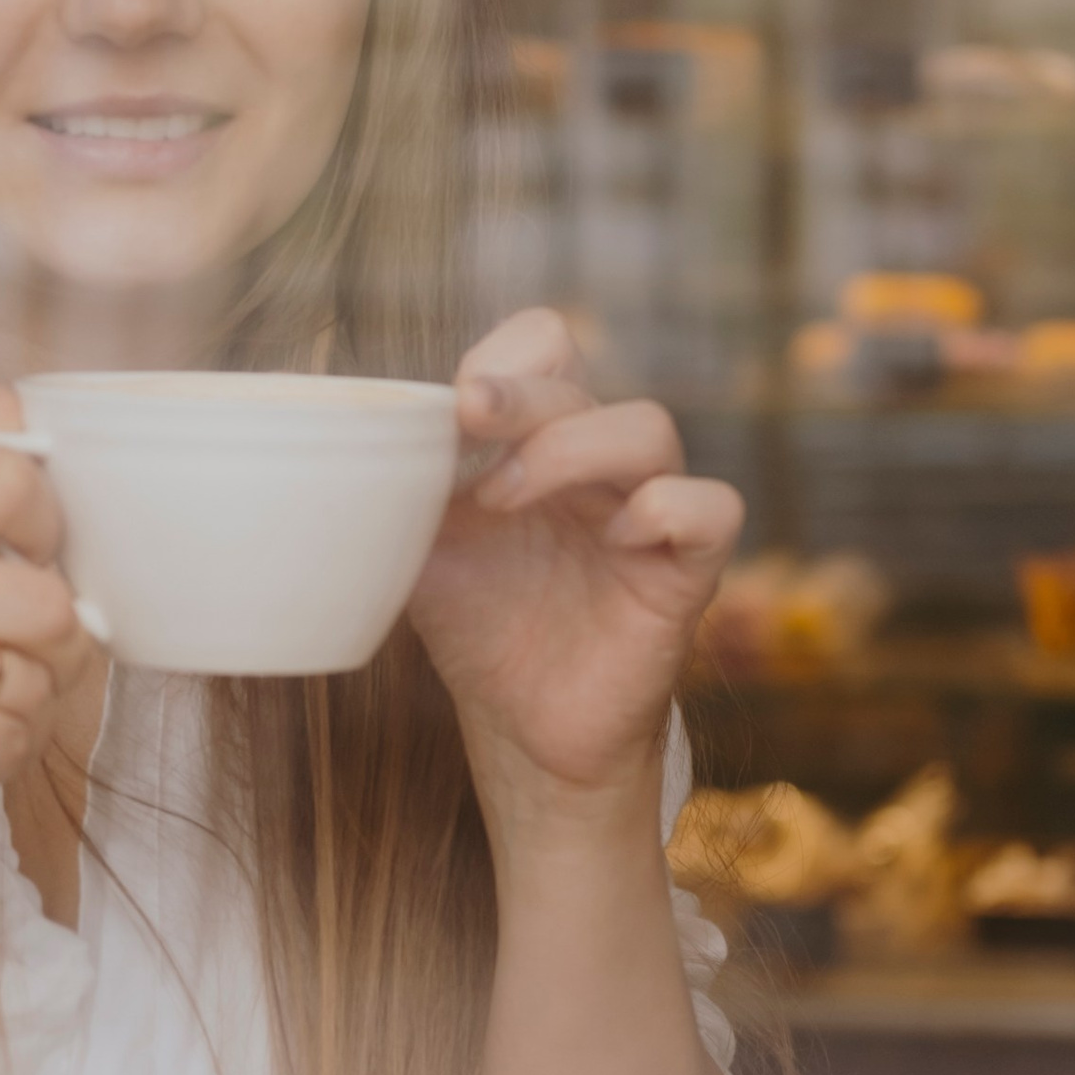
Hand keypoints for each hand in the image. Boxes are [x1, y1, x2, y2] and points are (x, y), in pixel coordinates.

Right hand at [0, 382, 98, 911]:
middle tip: (5, 664)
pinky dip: (2, 757)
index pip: (6, 476)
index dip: (47, 528)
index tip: (28, 562)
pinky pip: (18, 739)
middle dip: (51, 649)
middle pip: (48, 599)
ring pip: (42, 677)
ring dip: (23, 708)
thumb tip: (4, 401)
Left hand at [409, 310, 742, 827]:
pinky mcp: (687, 572)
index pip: (545, 344)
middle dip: (518, 398)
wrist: (523, 730)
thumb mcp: (421, 546)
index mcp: (539, 442)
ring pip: (649, 427)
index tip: (449, 409)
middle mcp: (598, 466)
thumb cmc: (480, 627)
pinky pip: (712, 507)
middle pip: (583, 383)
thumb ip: (403, 484)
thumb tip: (362, 432)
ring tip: (505, 502)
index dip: (501, 359)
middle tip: (466, 421)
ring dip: (571, 450)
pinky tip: (614, 542)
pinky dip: (665, 508)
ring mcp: (647, 514)